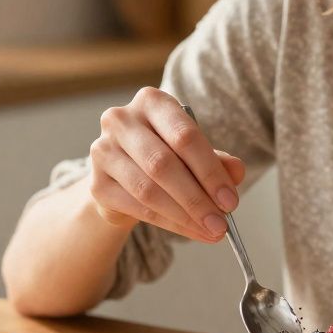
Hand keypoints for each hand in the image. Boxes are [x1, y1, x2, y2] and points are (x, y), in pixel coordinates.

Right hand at [88, 87, 244, 242]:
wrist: (125, 175)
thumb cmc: (166, 155)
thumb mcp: (196, 153)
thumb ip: (217, 160)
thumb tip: (236, 172)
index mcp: (152, 102)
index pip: (184, 135)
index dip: (210, 171)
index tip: (231, 200)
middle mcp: (122, 120)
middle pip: (163, 164)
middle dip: (197, 199)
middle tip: (222, 223)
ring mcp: (103, 151)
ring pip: (148, 190)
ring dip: (184, 216)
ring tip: (210, 231)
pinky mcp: (96, 183)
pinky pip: (136, 207)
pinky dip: (168, 223)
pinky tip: (189, 231)